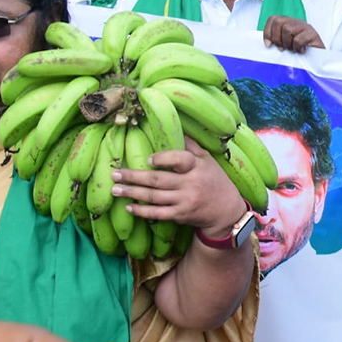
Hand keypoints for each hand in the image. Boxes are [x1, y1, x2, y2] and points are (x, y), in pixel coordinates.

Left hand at [112, 137, 245, 239]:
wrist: (226, 210)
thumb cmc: (215, 180)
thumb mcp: (208, 160)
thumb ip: (191, 146)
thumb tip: (176, 127)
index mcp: (198, 166)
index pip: (180, 160)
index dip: (163, 159)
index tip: (148, 159)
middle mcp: (191, 184)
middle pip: (158, 180)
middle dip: (134, 176)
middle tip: (115, 173)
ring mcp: (185, 201)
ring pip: (154, 197)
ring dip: (132, 193)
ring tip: (115, 189)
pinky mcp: (181, 215)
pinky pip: (158, 214)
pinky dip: (142, 211)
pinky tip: (129, 207)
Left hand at [263, 15, 324, 51]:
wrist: (320, 59)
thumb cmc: (301, 52)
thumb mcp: (286, 45)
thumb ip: (277, 41)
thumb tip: (267, 44)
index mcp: (289, 23)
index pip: (273, 19)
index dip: (268, 32)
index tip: (268, 45)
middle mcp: (297, 22)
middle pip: (279, 22)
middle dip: (277, 38)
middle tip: (282, 48)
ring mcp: (305, 27)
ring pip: (288, 29)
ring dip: (288, 44)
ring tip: (294, 50)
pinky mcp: (313, 34)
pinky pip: (298, 39)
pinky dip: (297, 48)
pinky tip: (302, 51)